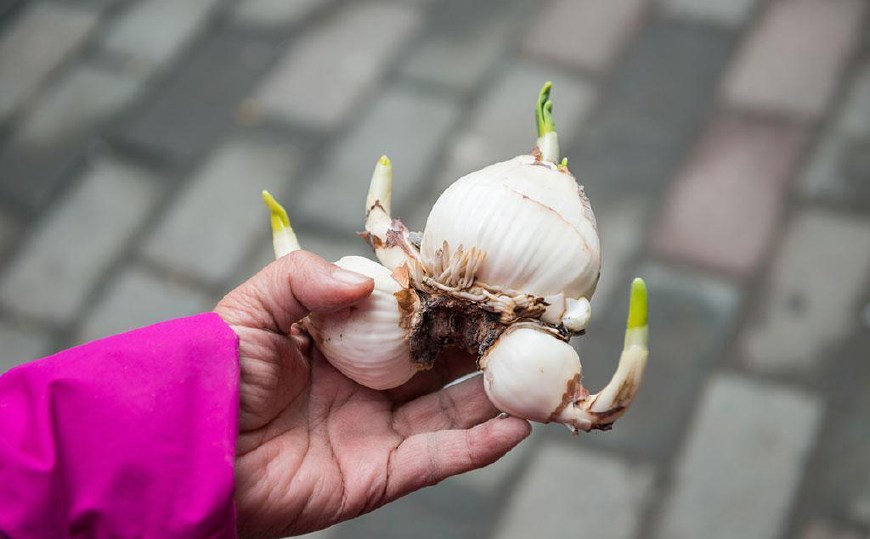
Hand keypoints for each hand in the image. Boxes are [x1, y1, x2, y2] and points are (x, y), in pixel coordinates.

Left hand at [214, 251, 530, 537]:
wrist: (192, 449)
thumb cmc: (217, 373)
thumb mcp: (253, 309)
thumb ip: (304, 279)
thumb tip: (369, 284)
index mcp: (346, 343)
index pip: (410, 318)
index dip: (447, 300)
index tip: (488, 279)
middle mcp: (370, 385)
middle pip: (441, 363)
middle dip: (484, 345)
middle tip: (529, 324)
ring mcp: (378, 430)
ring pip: (453, 410)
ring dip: (497, 393)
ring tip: (540, 371)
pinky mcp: (381, 473)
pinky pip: (439, 458)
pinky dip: (480, 445)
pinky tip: (517, 424)